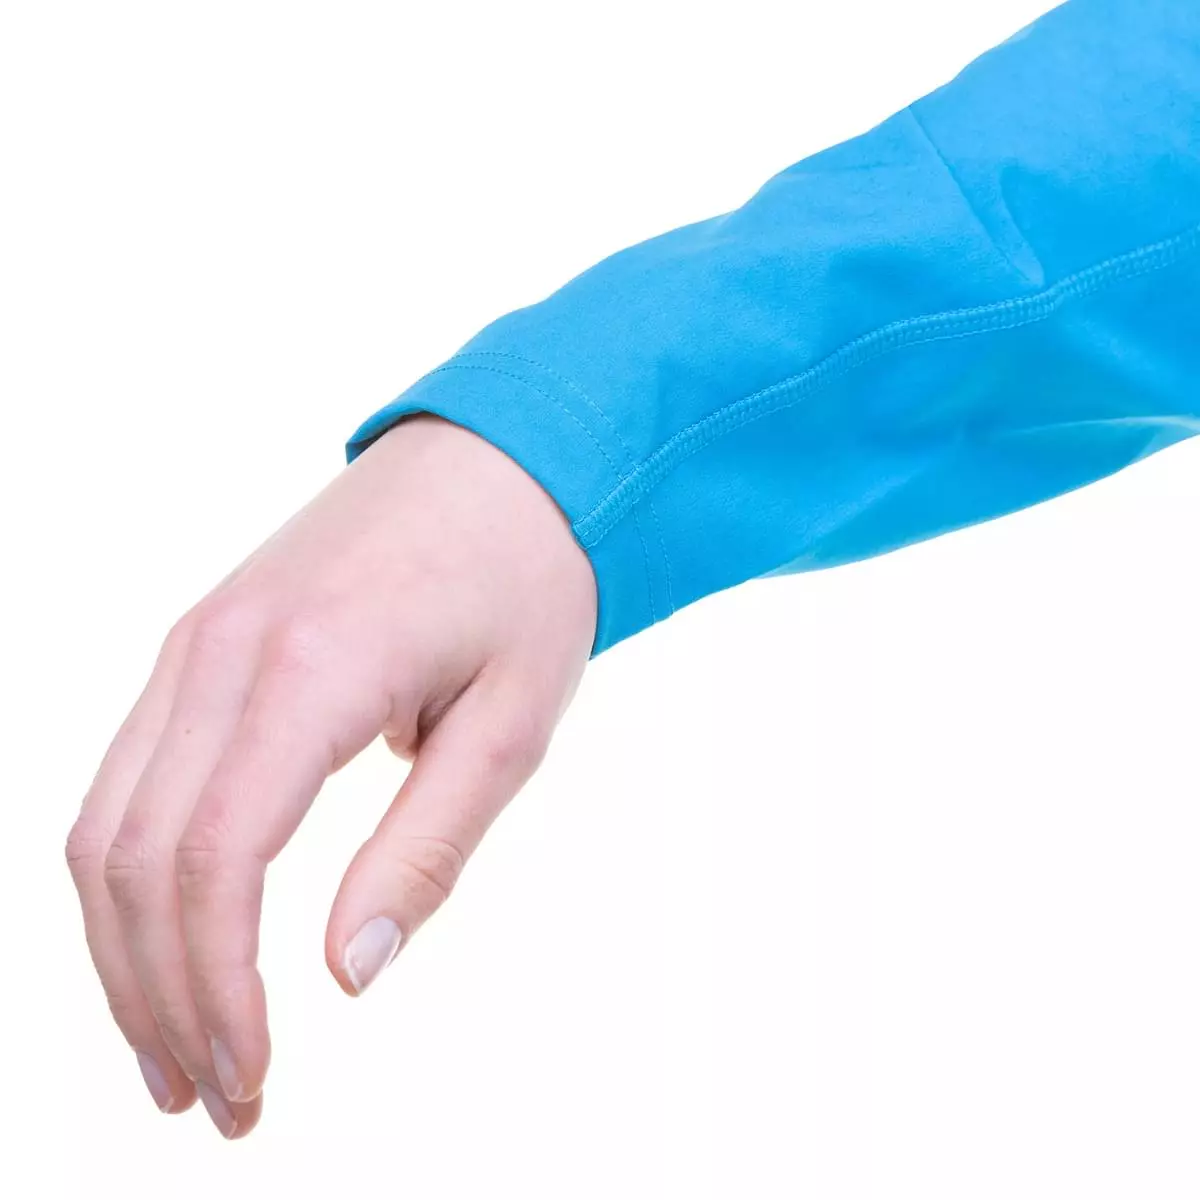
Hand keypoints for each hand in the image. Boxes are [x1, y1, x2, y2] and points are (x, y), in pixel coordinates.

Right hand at [65, 414, 597, 1137]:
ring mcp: (196, 640)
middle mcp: (220, 651)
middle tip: (219, 1101)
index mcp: (308, 669)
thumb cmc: (527, 583)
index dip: (216, 989)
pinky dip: (131, 874)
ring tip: (175, 1051)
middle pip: (131, 858)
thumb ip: (427, 847)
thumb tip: (344, 974)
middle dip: (159, 996)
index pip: (212, 862)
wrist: (502, 457)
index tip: (255, 1077)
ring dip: (125, 950)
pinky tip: (167, 939)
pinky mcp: (200, 642)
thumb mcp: (511, 722)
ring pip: (103, 823)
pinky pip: (128, 775)